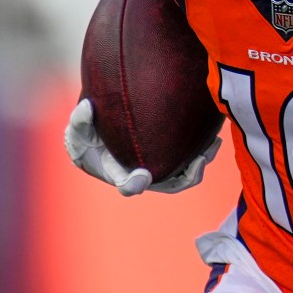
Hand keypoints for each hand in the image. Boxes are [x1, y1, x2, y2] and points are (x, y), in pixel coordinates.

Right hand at [65, 99, 217, 195]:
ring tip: (214, 144)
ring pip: (185, 175)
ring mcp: (159, 169)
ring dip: (201, 164)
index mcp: (119, 174)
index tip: (142, 176)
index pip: (128, 185)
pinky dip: (202, 150)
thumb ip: (80, 121)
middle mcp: (143, 177)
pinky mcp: (171, 159)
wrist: (103, 130)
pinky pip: (191, 160)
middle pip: (169, 185)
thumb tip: (86, 107)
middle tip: (200, 161)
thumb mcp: (78, 128)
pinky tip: (213, 133)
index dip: (134, 184)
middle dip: (187, 176)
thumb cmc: (88, 134)